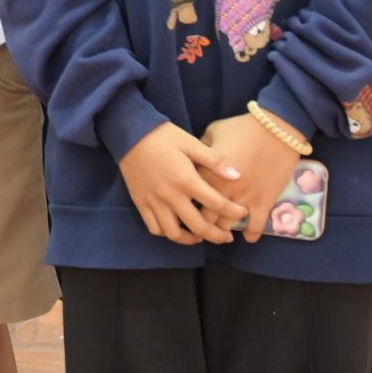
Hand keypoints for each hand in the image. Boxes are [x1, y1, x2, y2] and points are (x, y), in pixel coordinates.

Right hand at [116, 123, 245, 244]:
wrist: (129, 133)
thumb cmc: (162, 136)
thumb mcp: (190, 142)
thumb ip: (214, 161)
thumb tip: (237, 176)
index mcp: (186, 180)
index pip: (216, 204)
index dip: (233, 212)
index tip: (242, 212)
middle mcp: (170, 195)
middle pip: (198, 227)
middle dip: (217, 235)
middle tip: (226, 236)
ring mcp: (154, 202)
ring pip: (174, 233)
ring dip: (191, 239)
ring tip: (200, 236)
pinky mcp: (141, 203)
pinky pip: (154, 228)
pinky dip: (167, 233)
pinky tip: (177, 228)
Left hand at [197, 113, 305, 242]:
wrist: (275, 130)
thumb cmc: (241, 128)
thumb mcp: (212, 132)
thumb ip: (201, 149)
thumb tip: (194, 158)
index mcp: (206, 174)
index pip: (188, 198)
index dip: (185, 205)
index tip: (185, 209)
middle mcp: (222, 191)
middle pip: (205, 218)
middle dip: (201, 225)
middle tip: (201, 228)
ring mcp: (244, 199)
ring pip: (227, 226)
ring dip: (223, 231)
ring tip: (221, 233)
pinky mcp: (264, 202)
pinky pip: (256, 226)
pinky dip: (251, 234)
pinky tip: (248, 236)